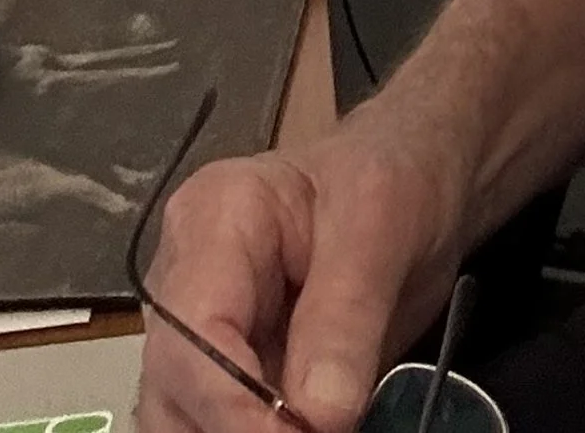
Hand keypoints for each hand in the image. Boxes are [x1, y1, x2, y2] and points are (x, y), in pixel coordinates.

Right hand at [134, 133, 459, 432]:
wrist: (412, 177)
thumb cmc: (396, 179)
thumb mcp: (383, 227)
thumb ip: (346, 317)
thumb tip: (319, 419)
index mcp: (210, 223)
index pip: (192, 336)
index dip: (235, 406)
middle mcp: (182, 285)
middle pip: (172, 393)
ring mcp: (195, 334)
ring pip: (182, 423)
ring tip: (318, 431)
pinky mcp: (221, 374)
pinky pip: (217, 426)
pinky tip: (305, 430)